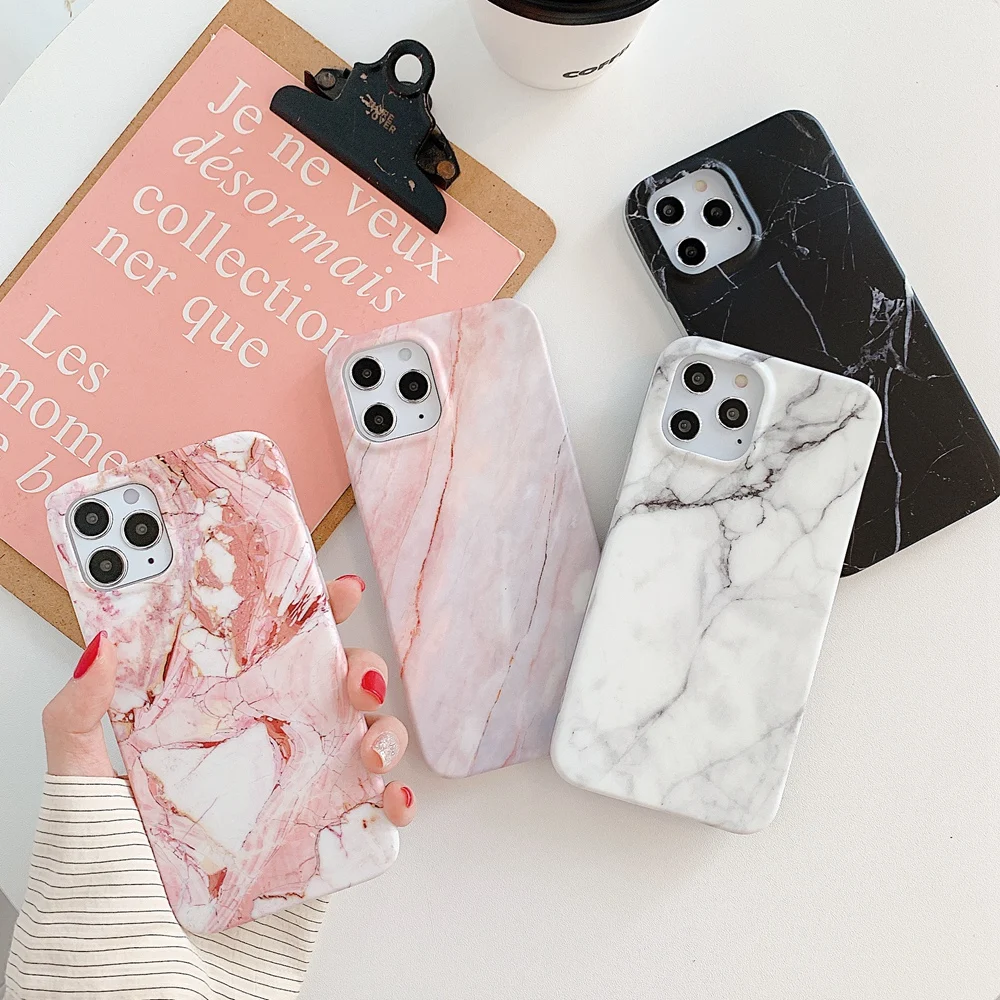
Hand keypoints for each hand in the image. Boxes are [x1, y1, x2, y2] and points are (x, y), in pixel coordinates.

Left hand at [41, 574, 414, 824]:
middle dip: (356, 665)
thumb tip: (98, 646)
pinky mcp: (322, 856)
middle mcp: (257, 763)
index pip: (260, 658)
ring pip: (362, 743)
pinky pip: (374, 817)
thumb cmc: (102, 908)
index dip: (300, 617)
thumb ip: (77, 724)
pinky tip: (389, 799)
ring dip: (384, 729)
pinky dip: (397, 801)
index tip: (330, 588)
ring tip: (369, 745)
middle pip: (324, 692)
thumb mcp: (78, 803)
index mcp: (205, 736)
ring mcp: (295, 807)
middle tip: (353, 672)